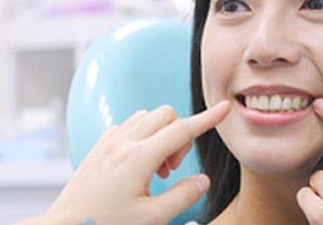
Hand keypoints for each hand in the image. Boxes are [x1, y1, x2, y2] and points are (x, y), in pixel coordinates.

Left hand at [20, 101, 229, 224]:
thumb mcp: (152, 218)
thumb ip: (182, 196)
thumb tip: (202, 180)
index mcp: (138, 158)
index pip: (182, 130)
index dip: (207, 119)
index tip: (224, 109)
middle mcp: (122, 144)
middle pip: (165, 115)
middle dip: (179, 135)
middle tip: (173, 169)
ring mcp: (107, 143)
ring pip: (145, 118)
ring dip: (159, 135)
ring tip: (156, 170)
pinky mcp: (98, 148)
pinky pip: (127, 127)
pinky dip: (141, 137)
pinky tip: (138, 165)